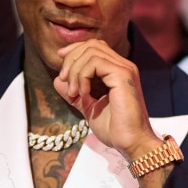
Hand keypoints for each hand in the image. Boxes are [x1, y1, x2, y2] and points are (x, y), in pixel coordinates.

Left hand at [53, 40, 163, 162]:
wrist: (130, 142)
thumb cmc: (115, 128)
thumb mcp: (88, 107)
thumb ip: (75, 93)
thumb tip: (58, 80)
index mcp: (117, 71)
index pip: (95, 47)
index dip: (75, 51)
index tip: (62, 69)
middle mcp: (123, 66)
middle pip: (91, 45)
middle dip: (71, 60)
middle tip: (64, 81)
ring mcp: (125, 69)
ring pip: (91, 52)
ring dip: (75, 70)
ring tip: (72, 92)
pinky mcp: (122, 75)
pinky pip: (95, 63)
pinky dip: (82, 76)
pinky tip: (82, 93)